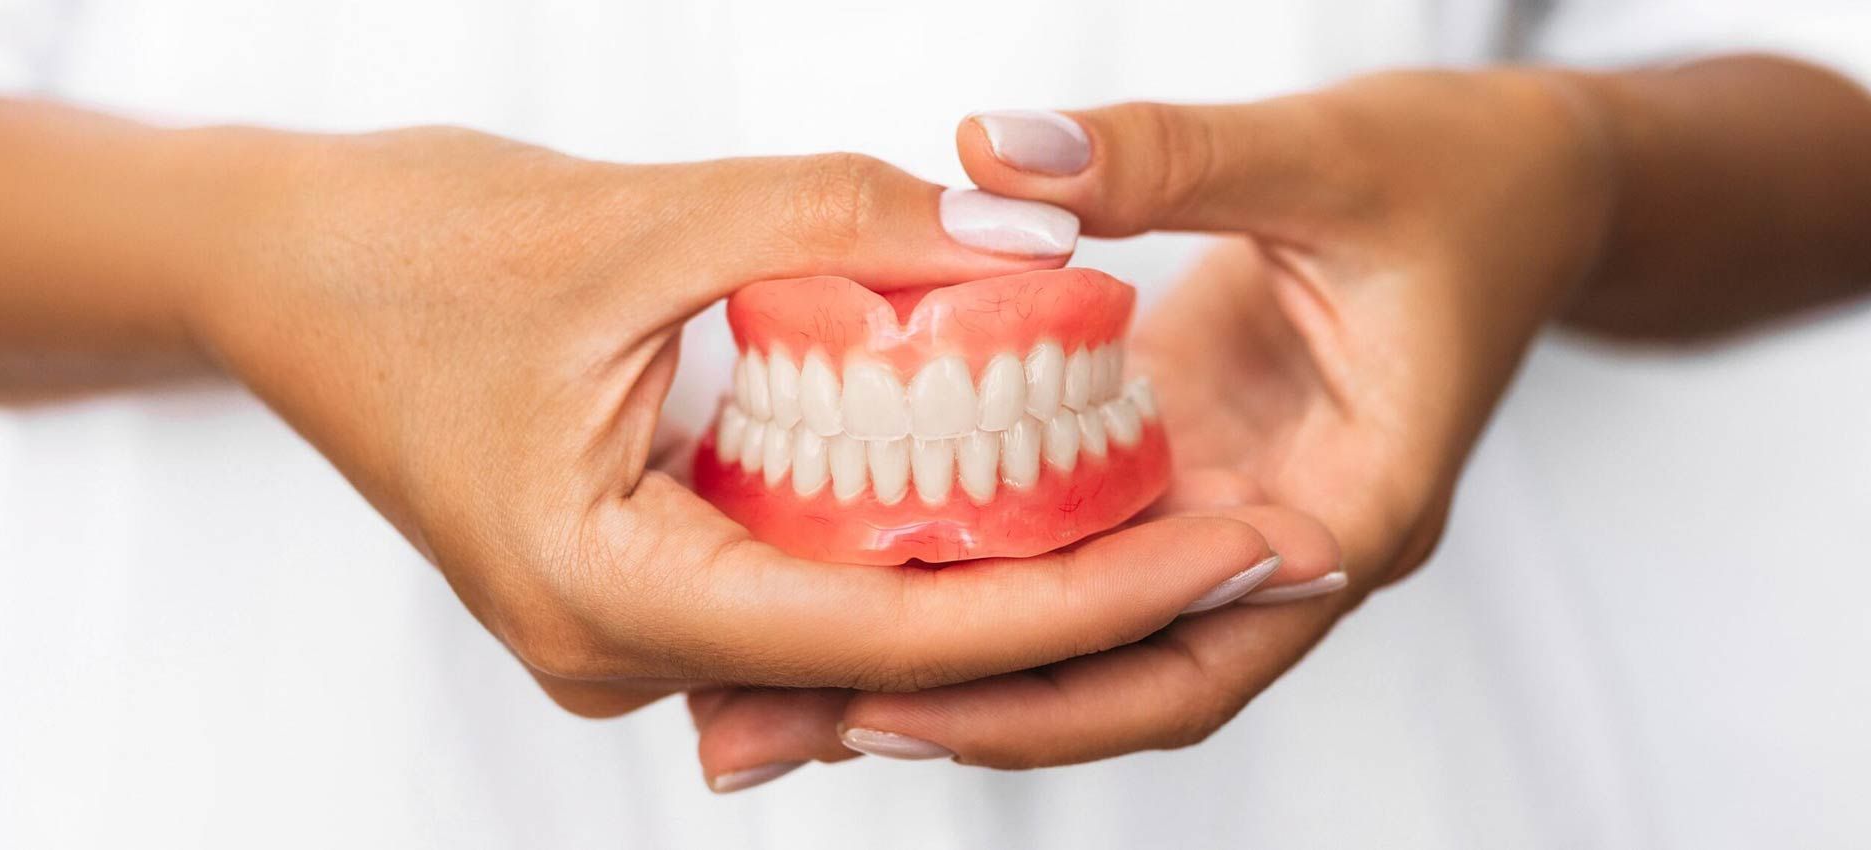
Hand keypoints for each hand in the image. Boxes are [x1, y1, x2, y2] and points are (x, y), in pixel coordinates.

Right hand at [186, 128, 1284, 724]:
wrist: (276, 264)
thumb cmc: (413, 243)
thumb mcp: (648, 216)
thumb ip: (850, 224)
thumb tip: (1041, 236)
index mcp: (602, 593)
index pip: (891, 634)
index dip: (1078, 597)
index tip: (1221, 552)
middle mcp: (612, 649)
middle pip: (889, 656)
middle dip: (1065, 600)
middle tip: (1228, 533)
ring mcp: (618, 630)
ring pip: (848, 631)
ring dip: (990, 576)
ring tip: (1156, 515)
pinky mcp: (633, 583)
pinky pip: (797, 590)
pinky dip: (902, 548)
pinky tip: (1014, 492)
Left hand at [690, 69, 1615, 779]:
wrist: (1529, 180)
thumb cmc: (1461, 173)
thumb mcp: (1323, 154)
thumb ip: (1168, 159)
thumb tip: (991, 152)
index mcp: (1351, 510)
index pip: (1197, 657)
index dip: (1052, 701)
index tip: (904, 701)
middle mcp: (1283, 541)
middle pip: (1119, 674)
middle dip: (970, 710)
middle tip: (803, 722)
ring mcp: (1231, 512)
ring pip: (1091, 624)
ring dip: (963, 654)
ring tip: (804, 675)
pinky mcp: (1190, 464)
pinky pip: (1079, 538)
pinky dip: (984, 557)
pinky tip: (873, 545)